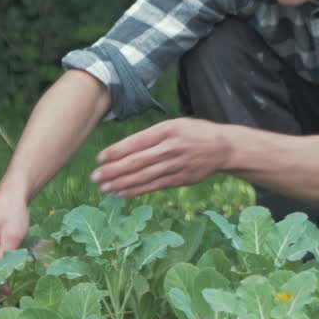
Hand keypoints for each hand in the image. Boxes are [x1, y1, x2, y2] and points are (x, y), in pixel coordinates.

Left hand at [91, 118, 229, 197]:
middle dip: (114, 171)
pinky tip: (122, 193)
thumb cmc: (194, 133)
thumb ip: (152, 136)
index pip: (137, 142)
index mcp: (168, 130)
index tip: (99, 158)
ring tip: (104, 188)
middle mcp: (171, 148)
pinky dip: (136, 190)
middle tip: (95, 177)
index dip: (116, 151)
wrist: (223, 148)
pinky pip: (154, 186)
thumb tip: (123, 150)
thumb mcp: (175, 125)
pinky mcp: (180, 179)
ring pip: (144, 176)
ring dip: (121, 183)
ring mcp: (176, 165)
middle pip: (137, 162)